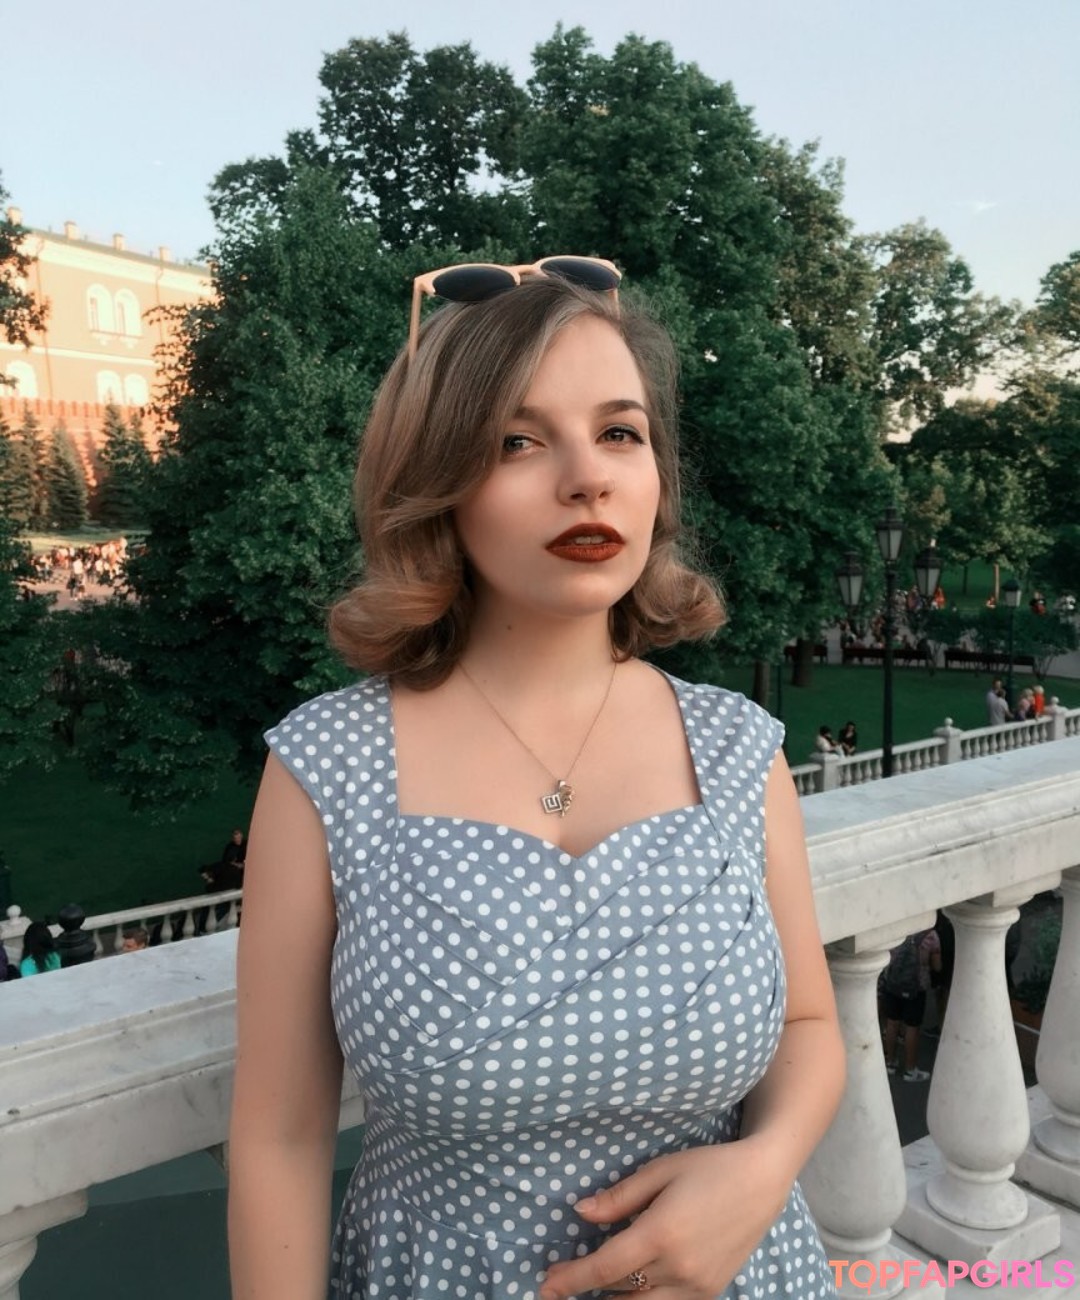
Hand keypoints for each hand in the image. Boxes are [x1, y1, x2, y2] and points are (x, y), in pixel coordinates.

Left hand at [538, 1138, 790, 1299]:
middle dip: (586, 1292)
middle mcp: (678, 1268)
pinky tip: (632, 1286)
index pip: (604, 1269)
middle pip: (619, 1295)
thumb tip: (580, 1213)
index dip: (571, 1280)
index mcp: (660, 1234)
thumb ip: (619, 1197)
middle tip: (561, 1282)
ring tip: (594, 1286)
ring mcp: (697, 1285)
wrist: (762, 1181)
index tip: (545, 1285)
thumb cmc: (708, 1167)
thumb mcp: (660, 1171)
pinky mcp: (711, 1291)